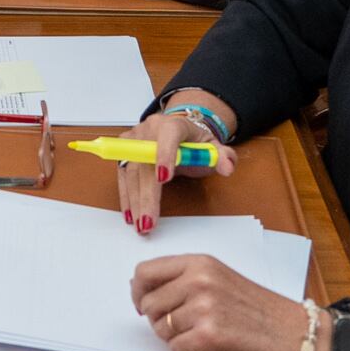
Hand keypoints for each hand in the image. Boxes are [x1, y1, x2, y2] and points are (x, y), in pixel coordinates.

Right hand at [115, 101, 237, 230]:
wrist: (176, 130)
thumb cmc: (193, 140)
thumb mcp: (212, 146)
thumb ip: (223, 156)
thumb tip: (226, 167)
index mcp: (173, 124)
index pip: (168, 136)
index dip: (165, 155)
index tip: (163, 178)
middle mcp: (149, 129)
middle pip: (145, 163)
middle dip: (147, 195)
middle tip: (149, 221)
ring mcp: (133, 140)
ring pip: (130, 173)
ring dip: (135, 202)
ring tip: (142, 225)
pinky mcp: (124, 151)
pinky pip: (123, 176)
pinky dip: (127, 197)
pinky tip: (130, 215)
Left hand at [130, 254, 307, 350]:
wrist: (296, 336)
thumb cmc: (261, 311)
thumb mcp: (221, 279)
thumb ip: (185, 280)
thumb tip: (143, 290)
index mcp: (200, 263)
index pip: (145, 272)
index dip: (138, 292)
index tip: (143, 303)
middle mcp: (199, 281)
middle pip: (148, 304)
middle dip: (159, 320)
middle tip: (184, 327)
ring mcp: (203, 308)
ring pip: (160, 329)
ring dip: (177, 338)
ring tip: (204, 335)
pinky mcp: (208, 336)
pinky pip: (176, 348)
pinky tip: (210, 348)